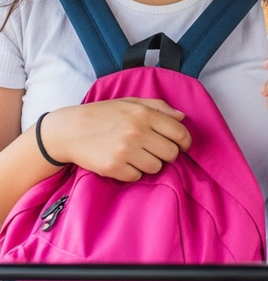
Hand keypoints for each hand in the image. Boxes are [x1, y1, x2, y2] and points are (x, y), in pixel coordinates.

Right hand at [43, 99, 189, 180]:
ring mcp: (125, 151)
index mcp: (144, 114)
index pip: (179, 132)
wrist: (68, 130)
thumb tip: (182, 117)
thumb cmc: (103, 115)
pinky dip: (133, 172)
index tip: (183, 146)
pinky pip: (137, 177)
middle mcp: (137, 132)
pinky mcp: (113, 167)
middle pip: (171, 153)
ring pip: (156, 167)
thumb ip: (159, 107)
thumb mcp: (130, 103)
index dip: (185, 142)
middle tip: (158, 152)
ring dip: (151, 164)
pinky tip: (124, 163)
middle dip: (169, 154)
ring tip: (138, 156)